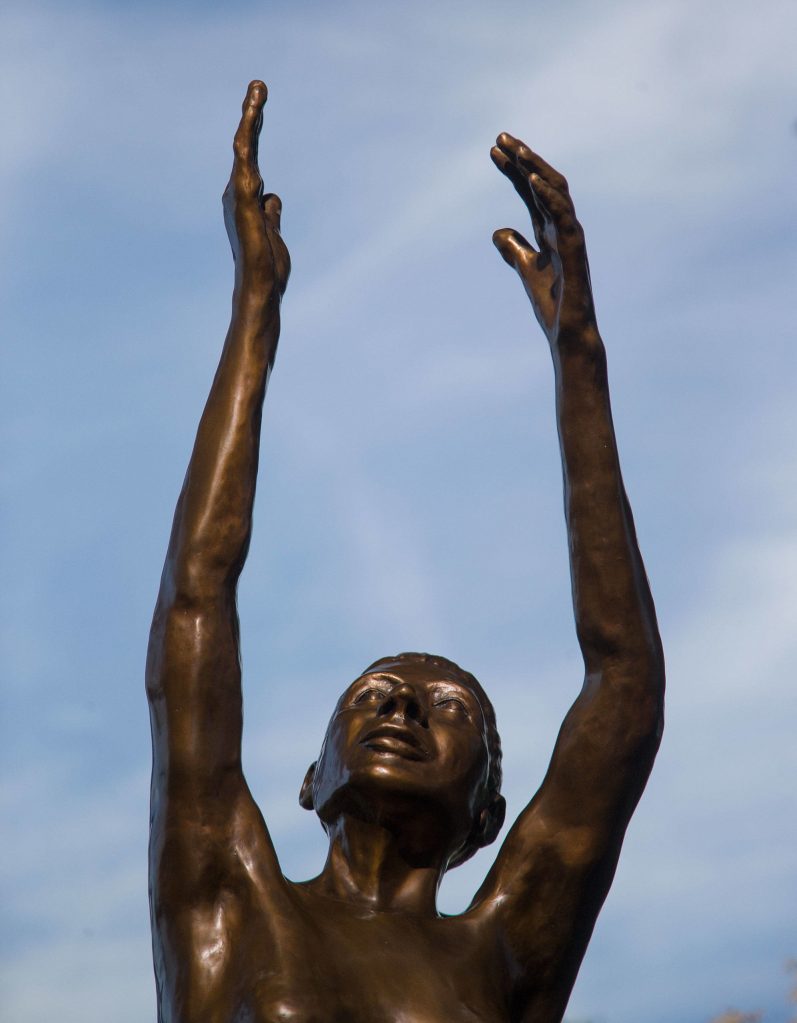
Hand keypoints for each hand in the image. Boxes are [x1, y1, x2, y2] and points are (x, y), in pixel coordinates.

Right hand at [223, 81, 289, 298]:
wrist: (261, 291)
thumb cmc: (266, 270)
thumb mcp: (273, 233)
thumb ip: (270, 213)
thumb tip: (271, 196)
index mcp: (245, 199)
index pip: (252, 157)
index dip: (255, 129)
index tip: (259, 100)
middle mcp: (237, 194)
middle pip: (248, 146)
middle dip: (253, 114)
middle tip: (260, 84)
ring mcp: (239, 198)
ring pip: (246, 151)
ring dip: (251, 120)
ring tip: (259, 91)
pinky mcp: (244, 205)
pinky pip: (246, 169)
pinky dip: (248, 147)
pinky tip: (251, 126)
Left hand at [491, 134, 595, 347]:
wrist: (569, 335)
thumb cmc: (554, 305)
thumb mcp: (526, 270)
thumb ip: (514, 250)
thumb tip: (498, 232)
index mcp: (550, 231)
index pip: (531, 192)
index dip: (513, 170)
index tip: (493, 150)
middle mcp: (563, 228)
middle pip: (544, 184)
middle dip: (524, 159)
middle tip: (501, 139)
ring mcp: (571, 238)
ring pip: (557, 193)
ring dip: (536, 169)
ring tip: (516, 151)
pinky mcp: (575, 252)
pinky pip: (564, 217)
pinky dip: (548, 196)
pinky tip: (531, 179)